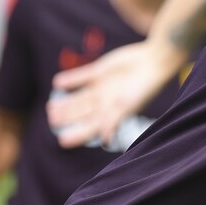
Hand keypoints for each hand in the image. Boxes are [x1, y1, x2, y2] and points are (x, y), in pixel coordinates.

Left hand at [47, 41, 175, 147]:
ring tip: (51, 106)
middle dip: (68, 117)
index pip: (91, 128)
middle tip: (52, 119)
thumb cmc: (144, 87)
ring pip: (80, 97)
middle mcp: (106, 102)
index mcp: (112, 114)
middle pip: (82, 112)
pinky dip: (71, 80)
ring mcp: (103, 87)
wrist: (154, 61)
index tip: (62, 141)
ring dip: (66, 102)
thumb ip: (113, 122)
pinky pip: (82, 77)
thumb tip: (105, 142)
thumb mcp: (127, 106)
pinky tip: (58, 82)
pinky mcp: (101, 71)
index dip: (77, 135)